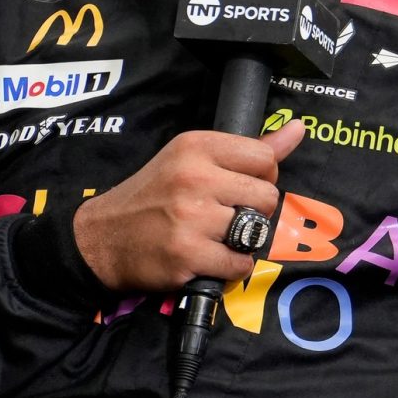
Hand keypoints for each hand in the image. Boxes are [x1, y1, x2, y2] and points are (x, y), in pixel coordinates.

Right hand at [73, 120, 305, 291]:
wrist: (100, 239)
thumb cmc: (153, 196)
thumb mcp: (192, 159)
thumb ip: (248, 149)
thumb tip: (298, 130)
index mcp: (195, 146)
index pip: (265, 157)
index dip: (261, 176)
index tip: (239, 186)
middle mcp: (194, 178)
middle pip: (266, 196)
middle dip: (254, 211)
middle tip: (225, 215)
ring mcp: (191, 218)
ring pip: (256, 231)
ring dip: (243, 241)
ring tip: (216, 237)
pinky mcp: (187, 256)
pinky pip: (240, 264)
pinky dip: (231, 267)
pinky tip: (209, 258)